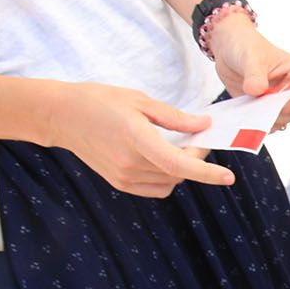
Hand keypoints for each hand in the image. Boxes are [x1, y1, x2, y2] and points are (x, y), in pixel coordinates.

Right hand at [46, 82, 232, 196]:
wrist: (61, 116)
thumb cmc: (99, 101)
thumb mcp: (139, 100)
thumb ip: (174, 118)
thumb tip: (204, 126)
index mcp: (136, 139)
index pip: (177, 163)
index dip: (205, 172)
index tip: (228, 176)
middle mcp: (130, 163)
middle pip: (179, 172)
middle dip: (195, 159)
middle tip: (196, 138)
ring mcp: (124, 177)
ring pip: (170, 182)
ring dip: (181, 169)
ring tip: (174, 145)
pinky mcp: (120, 184)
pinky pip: (157, 188)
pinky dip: (167, 176)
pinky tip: (161, 158)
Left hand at [207, 14, 289, 130]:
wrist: (229, 50)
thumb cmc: (246, 45)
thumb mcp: (250, 56)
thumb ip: (255, 75)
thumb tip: (255, 90)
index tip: (274, 95)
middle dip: (273, 108)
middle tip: (255, 94)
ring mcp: (281, 103)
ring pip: (279, 121)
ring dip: (262, 114)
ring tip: (249, 96)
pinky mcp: (267, 110)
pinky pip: (266, 124)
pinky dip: (254, 120)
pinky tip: (246, 105)